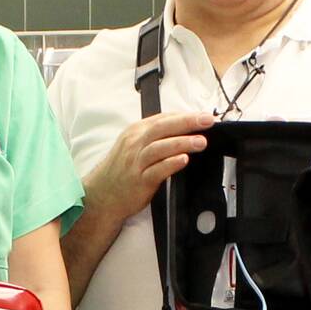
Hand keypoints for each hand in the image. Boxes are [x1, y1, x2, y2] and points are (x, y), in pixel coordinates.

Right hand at [84, 111, 215, 223]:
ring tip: (201, 142)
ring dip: (182, 143)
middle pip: (163, 128)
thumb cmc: (123, 170)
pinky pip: (157, 170)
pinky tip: (183, 160)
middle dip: (187, 123)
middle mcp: (135, 144)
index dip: (185, 115)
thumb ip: (155, 137)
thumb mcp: (134, 146)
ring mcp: (136, 162)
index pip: (163, 118)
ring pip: (160, 147)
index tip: (204, 116)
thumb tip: (184, 129)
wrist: (103, 194)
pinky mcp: (139, 180)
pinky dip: (171, 164)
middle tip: (207, 121)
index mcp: (136, 132)